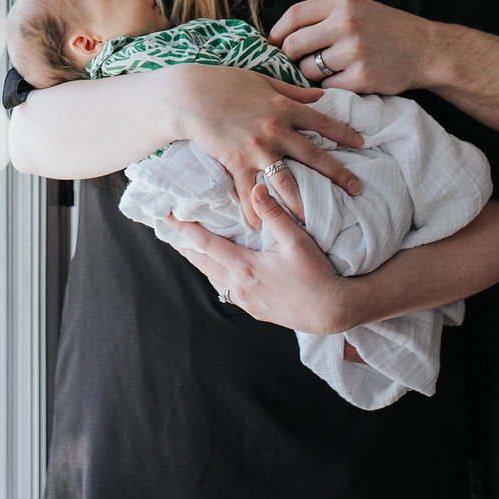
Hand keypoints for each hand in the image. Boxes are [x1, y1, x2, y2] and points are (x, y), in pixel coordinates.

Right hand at [159, 65, 363, 229]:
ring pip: (287, 181)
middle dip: (338, 174)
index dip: (344, 133)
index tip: (362, 144)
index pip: (322, 122)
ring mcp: (256, 149)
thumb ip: (293, 91)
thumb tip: (320, 95)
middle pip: (314, 156)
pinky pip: (248, 192)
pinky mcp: (235, 162)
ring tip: (317, 219)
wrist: (189, 94)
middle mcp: (275, 131)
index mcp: (284, 107)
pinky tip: (261, 228)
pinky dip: (254, 211)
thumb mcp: (262, 80)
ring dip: (303, 202)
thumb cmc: (224, 82)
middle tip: (357, 189)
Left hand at [167, 183, 354, 334]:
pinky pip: (225, 288)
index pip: (203, 243)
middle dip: (183, 244)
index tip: (165, 215)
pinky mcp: (253, 309)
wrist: (333, 311)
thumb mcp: (297, 241)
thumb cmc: (317, 274)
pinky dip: (215, 272)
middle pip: (200, 261)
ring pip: (212, 276)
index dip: (182, 228)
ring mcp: (245, 300)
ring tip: (188, 244)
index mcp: (244, 267)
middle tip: (168, 227)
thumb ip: (274, 214)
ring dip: (199, 259)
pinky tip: (218, 266)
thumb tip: (257, 187)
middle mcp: (238, 286)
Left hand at [269, 0, 435, 95]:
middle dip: (289, 57)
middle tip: (296, 62)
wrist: (426, 50)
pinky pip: (328, 86)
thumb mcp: (357, 8)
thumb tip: (282, 35)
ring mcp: (354, 52)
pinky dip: (330, 86)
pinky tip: (344, 79)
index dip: (277, 33)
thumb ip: (324, 16)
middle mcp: (346, 24)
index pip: (293, 15)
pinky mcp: (362, 78)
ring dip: (310, 74)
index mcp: (342, 3)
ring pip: (308, 69)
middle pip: (294, 45)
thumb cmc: (387, 29)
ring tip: (327, 70)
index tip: (273, 44)